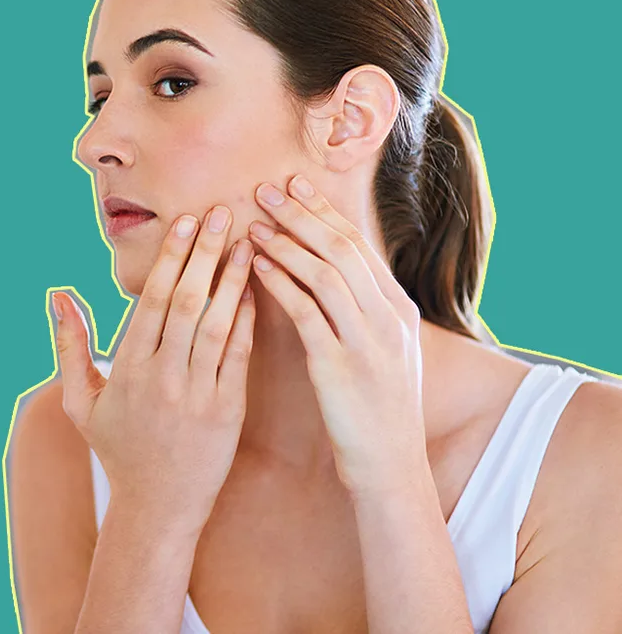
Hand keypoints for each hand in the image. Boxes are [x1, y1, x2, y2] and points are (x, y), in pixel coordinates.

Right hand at [52, 205, 255, 532]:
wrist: (158, 506)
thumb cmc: (117, 447)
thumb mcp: (79, 400)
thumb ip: (69, 344)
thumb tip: (57, 292)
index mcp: (127, 368)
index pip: (152, 300)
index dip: (172, 257)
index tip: (186, 221)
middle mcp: (162, 377)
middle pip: (186, 302)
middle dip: (206, 253)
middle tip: (223, 212)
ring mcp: (197, 394)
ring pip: (217, 324)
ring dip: (233, 279)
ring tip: (249, 241)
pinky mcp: (228, 410)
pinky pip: (239, 356)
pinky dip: (247, 320)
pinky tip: (256, 289)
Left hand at [247, 174, 427, 498]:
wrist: (391, 467)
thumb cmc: (380, 411)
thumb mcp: (387, 352)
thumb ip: (366, 311)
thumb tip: (337, 273)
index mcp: (399, 309)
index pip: (358, 245)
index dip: (324, 211)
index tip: (295, 184)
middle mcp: (387, 317)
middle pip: (342, 249)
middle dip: (302, 213)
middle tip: (267, 187)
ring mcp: (366, 340)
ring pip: (325, 273)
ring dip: (286, 243)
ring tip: (253, 221)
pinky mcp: (340, 366)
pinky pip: (306, 312)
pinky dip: (281, 283)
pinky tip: (257, 267)